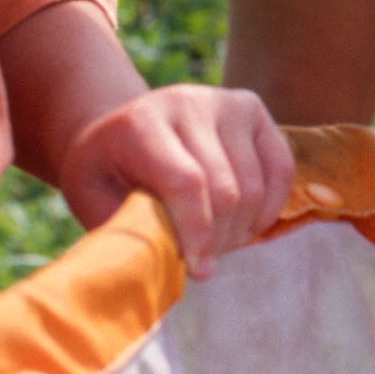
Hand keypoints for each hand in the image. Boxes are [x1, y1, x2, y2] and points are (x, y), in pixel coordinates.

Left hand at [57, 85, 295, 279]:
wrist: (124, 128)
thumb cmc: (107, 173)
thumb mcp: (94, 199)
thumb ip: (127, 227)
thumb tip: (161, 264)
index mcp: (140, 123)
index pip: (186, 183)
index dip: (198, 233)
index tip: (199, 271)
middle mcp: (187, 103)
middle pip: (226, 189)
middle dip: (219, 239)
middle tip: (204, 262)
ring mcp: (225, 102)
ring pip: (254, 185)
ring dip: (241, 228)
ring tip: (218, 243)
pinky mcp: (252, 109)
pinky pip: (281, 169)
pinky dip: (268, 208)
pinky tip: (244, 224)